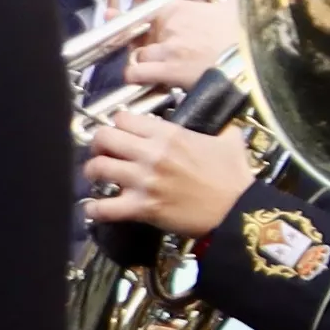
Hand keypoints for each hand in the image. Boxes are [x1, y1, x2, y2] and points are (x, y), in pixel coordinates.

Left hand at [83, 108, 261, 237]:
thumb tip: (222, 122)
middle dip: (98, 144)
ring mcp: (144, 181)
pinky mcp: (142, 207)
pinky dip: (94, 208)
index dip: (118, 124)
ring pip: (98, 167)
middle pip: (103, 137)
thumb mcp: (229, 140)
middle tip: (103, 151)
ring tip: (97, 176)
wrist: (237, 211)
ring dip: (93, 172)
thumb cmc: (234, 178)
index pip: (124, 117)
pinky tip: (94, 207)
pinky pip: (104, 207)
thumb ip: (217, 126)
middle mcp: (151, 153)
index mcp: (169, 134)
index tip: (121, 132)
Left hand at [115, 0, 238, 98]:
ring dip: (147, 62)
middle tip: (170, 54)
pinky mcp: (168, 72)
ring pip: (140, 54)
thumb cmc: (248, 34)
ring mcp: (168, 49)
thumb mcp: (238, 3)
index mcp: (183, 7)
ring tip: (159, 70)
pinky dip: (138, 77)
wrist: (257, 62)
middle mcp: (171, 25)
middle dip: (155, 44)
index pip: (154, 12)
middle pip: (147, 34)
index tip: (165, 32)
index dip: (158, 24)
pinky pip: (137, 73)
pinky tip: (146, 80)